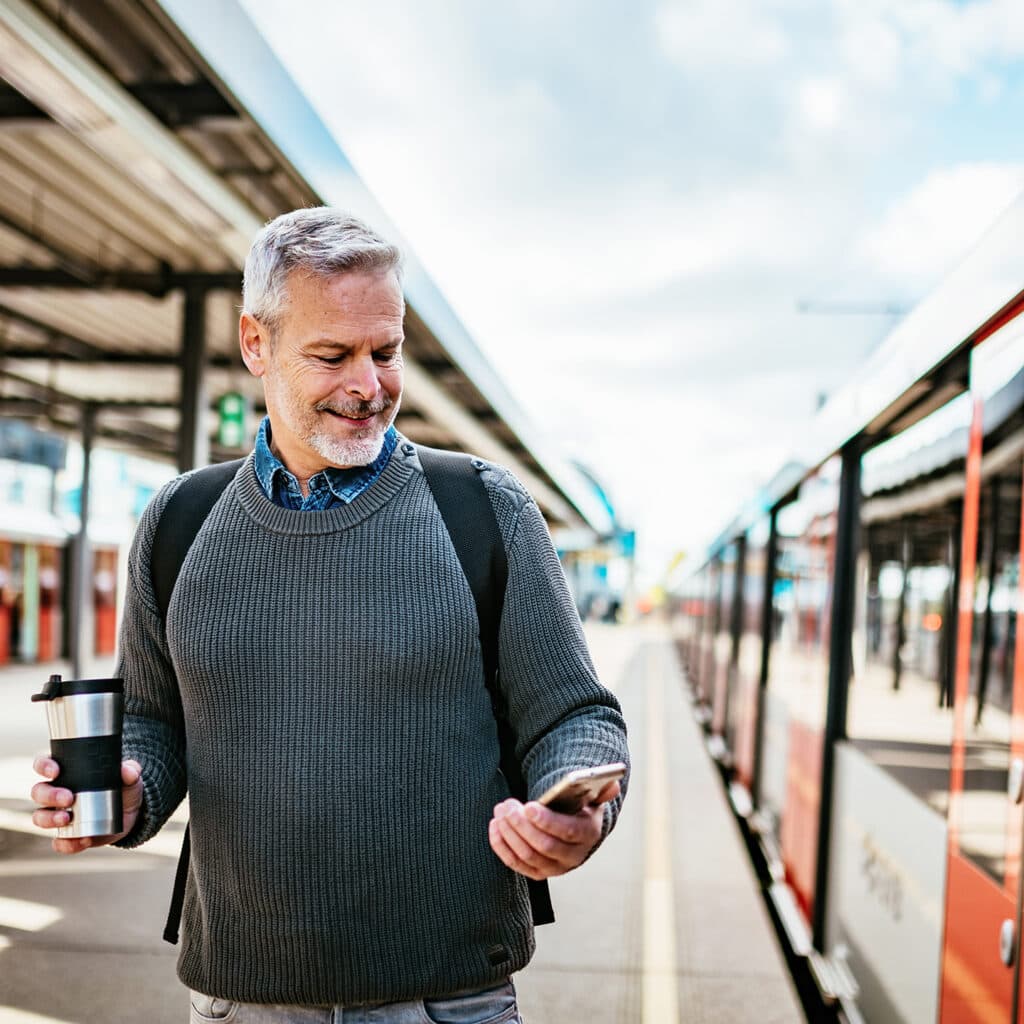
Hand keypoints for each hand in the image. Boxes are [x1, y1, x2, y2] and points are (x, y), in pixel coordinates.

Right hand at [30, 757, 142, 853]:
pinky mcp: (68, 835)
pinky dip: (66, 843)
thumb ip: (131, 771)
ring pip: (40, 817)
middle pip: (39, 792)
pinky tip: (81, 840)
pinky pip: (58, 842)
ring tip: (67, 818)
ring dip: (49, 819)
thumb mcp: (130, 777)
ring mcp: (59, 815)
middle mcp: (56, 793)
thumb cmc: (123, 787)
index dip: (43, 766)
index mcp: (67, 772)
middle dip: (49, 795)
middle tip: (68, 798)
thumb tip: (127, 771)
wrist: (131, 813)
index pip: (44, 764)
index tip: (55, 771)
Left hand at [488, 780, 619, 880]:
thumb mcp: (592, 798)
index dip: (547, 821)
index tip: (528, 806)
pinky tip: (495, 827)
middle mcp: (572, 857)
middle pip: (543, 846)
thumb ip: (600, 790)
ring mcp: (553, 868)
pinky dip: (502, 846)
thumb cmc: (580, 808)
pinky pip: (516, 864)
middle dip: (522, 825)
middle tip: (506, 806)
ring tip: (499, 812)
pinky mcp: (537, 872)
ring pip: (527, 855)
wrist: (575, 831)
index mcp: (587, 834)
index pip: (567, 832)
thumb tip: (612, 784)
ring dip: (509, 834)